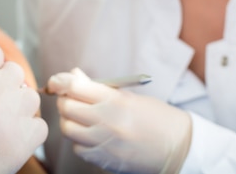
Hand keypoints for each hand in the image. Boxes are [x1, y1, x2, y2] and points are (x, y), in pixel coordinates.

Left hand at [48, 68, 191, 173]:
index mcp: (116, 100)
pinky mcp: (105, 160)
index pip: (75, 86)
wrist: (178, 147)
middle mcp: (108, 121)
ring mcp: (105, 142)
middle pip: (67, 107)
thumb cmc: (156, 117)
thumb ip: (99, 87)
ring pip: (68, 129)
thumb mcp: (130, 96)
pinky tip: (90, 135)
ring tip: (79, 117)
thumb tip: (73, 76)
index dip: (60, 81)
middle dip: (64, 101)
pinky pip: (78, 148)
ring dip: (69, 120)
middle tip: (70, 99)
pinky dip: (79, 141)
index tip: (56, 81)